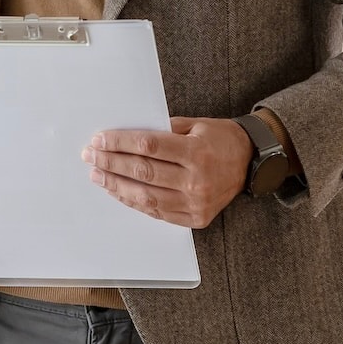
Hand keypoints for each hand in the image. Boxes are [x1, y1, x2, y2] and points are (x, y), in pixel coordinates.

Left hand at [83, 117, 251, 229]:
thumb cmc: (221, 139)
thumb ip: (164, 130)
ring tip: (97, 175)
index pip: (148, 147)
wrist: (251, 164)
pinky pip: (156, 212)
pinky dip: (133, 202)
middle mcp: (196, 180)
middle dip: (111, 163)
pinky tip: (118, 191)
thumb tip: (126, 136)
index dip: (120, 143)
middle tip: (91, 156)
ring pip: (146, 196)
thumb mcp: (196, 125)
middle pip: (143, 171)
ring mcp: (195, 203)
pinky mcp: (194, 218)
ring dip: (116, 185)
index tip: (99, 139)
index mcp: (197, 152)